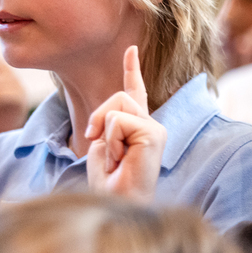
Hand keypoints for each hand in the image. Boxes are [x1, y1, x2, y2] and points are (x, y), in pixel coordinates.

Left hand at [86, 46, 165, 199]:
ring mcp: (156, 129)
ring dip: (105, 132)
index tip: (131, 49)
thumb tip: (104, 119)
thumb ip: (105, 124)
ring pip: (118, 107)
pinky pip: (118, 122)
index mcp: (138, 128)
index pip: (135, 92)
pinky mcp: (154, 134)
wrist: (119, 203)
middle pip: (119, 96)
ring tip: (115, 157)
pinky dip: (111, 141)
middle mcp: (152, 125)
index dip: (132, 69)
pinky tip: (122, 159)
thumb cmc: (109, 184)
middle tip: (95, 143)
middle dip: (98, 117)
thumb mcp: (101, 147)